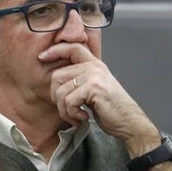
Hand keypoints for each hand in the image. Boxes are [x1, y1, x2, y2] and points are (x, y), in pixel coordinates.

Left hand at [41, 42, 159, 155]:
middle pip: (57, 75)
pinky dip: (72, 115)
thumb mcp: (94, 89)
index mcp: (94, 64)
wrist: (129, 123)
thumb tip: (55, 81)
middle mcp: (94, 67)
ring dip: (65, 111)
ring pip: (60, 92)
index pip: (72, 47)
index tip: (42, 57)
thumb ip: (80, 80)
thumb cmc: (111, 110)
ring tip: (77, 117)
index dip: (55, 50)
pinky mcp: (94, 88)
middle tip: (68, 111)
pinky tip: (84, 118)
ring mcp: (94, 76)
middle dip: (56, 98)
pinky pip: (68, 101)